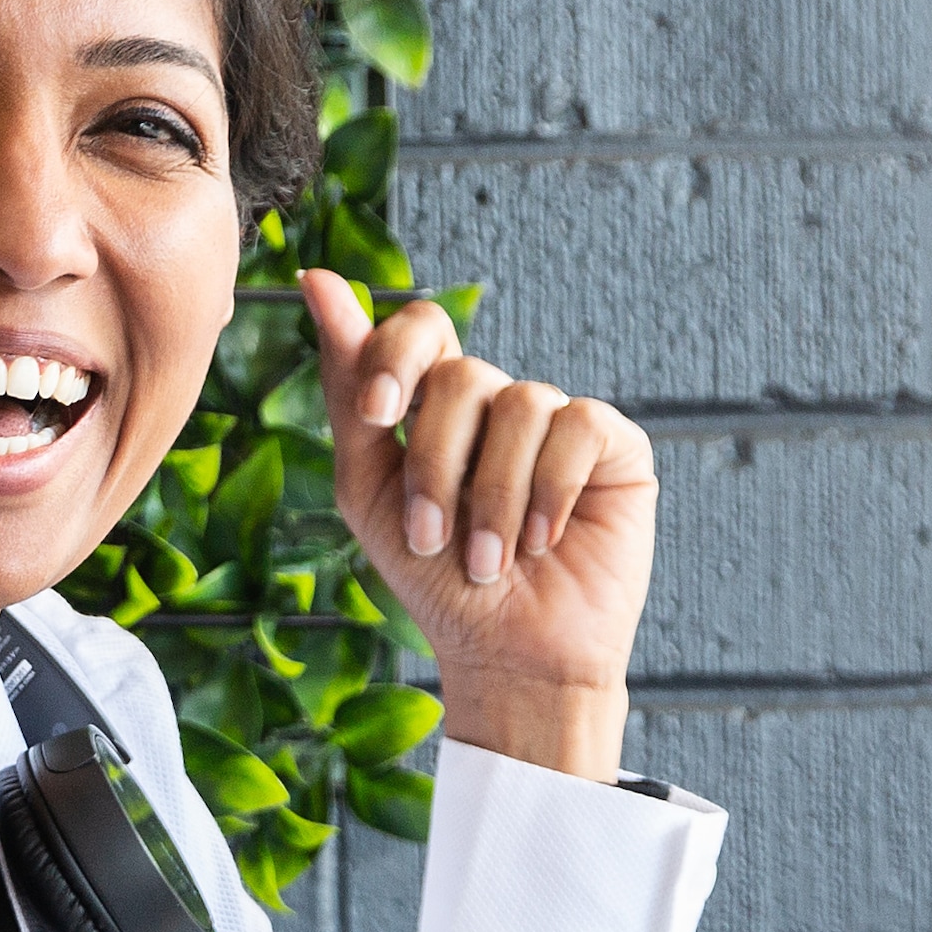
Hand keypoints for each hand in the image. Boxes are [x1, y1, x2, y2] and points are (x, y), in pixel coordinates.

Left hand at [301, 268, 653, 780]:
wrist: (505, 653)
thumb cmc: (435, 577)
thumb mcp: (370, 487)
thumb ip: (347, 390)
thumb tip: (316, 278)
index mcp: (439, 403)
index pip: (420, 329)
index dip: (394, 356)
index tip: (377, 413)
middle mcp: (501, 403)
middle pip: (461, 375)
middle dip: (436, 464)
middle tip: (432, 537)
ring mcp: (560, 420)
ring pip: (520, 403)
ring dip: (491, 497)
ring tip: (490, 561)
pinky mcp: (616, 447)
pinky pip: (579, 425)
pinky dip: (549, 489)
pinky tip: (541, 540)